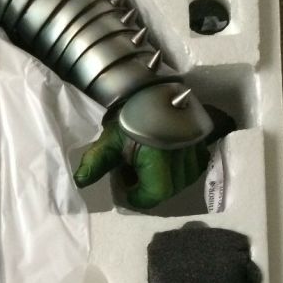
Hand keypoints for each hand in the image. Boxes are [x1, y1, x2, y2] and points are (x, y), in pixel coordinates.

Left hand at [73, 118, 209, 209]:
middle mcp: (181, 158)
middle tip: (135, 174)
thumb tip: (80, 181)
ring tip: (151, 166)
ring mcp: (194, 149)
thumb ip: (96, 162)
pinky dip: (182, 169)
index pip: (154, 195)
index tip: (127, 188)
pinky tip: (169, 160)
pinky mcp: (201, 141)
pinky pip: (196, 165)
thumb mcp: (110, 139)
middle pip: (169, 190)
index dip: (138, 197)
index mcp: (159, 160)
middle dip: (151, 188)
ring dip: (167, 179)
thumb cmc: (129, 114)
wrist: (152, 85)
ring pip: (184, 179)